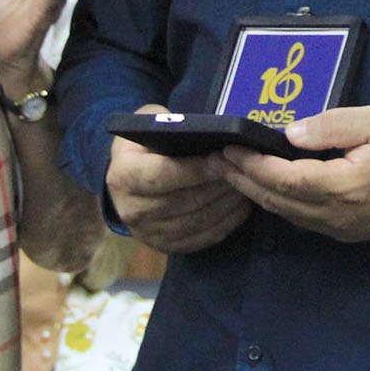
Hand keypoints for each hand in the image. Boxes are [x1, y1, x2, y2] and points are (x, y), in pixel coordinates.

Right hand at [105, 105, 252, 253]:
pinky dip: (226, 222)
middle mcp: (131, 209)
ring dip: (226, 204)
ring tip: (246, 186)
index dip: (194, 170)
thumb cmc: (144, 145)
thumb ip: (168, 125)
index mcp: (122, 176)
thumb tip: (202, 132)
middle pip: (183, 201)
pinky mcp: (165, 246)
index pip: (161, 175)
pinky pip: (202, 238)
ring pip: (197, 221)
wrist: (128, 179)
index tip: (221, 160)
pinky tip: (240, 205)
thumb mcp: (148, 124)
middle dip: (217, 186)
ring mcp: (148, 233)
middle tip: (243, 171)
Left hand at [219, 106, 369, 242]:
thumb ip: (333, 125)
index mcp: (346, 187)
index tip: (228, 146)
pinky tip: (265, 186)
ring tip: (230, 171)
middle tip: (214, 160)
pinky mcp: (346, 232)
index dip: (252, 164)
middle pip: (277, 200)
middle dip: (242, 179)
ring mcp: (342, 229)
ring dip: (255, 192)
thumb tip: (291, 132)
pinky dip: (277, 202)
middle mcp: (339, 215)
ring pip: (286, 213)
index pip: (285, 178)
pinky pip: (301, 219)